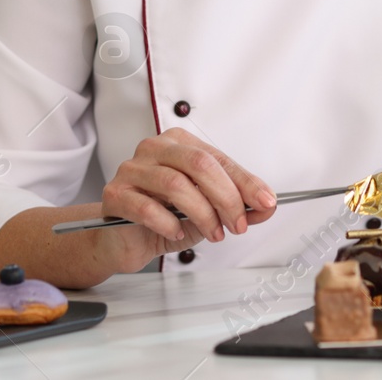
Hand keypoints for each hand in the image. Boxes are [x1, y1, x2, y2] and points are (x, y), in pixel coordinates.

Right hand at [97, 128, 276, 271]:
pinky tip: (177, 233)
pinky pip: (146, 207)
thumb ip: (236, 206)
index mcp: (179, 143)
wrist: (124, 239)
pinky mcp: (115, 194)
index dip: (245, 182)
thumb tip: (266, 206)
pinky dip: (169, 223)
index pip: (218, 159)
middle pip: (199, 164)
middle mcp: (155, 149)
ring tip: (213, 234)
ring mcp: (132, 169)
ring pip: (175, 184)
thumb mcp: (207, 211)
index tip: (266, 202)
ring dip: (202, 214)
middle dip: (226, 198)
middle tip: (237, 224)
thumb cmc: (165, 217)